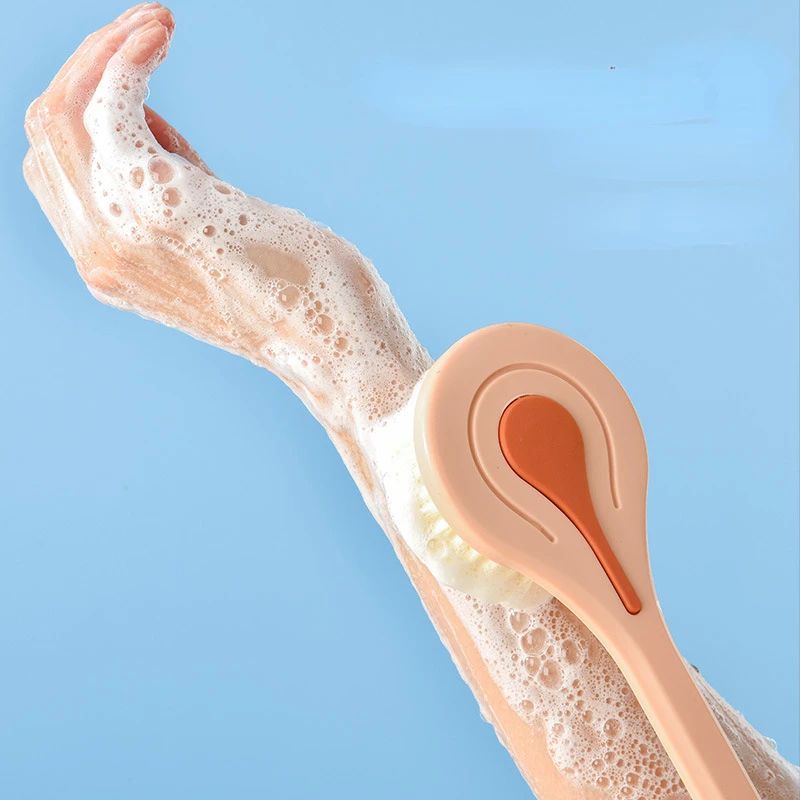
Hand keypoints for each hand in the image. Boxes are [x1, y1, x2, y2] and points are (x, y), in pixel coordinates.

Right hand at [24, 4, 425, 425]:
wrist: (340, 352)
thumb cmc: (301, 296)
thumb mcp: (221, 237)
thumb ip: (173, 189)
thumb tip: (146, 126)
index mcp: (111, 266)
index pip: (52, 165)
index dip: (86, 104)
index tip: (139, 65)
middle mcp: (101, 255)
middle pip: (47, 132)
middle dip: (89, 65)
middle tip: (147, 32)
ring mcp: (126, 234)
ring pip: (63, 113)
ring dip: (106, 50)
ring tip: (157, 25)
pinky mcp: (167, 206)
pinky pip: (111, 106)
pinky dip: (128, 55)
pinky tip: (160, 32)